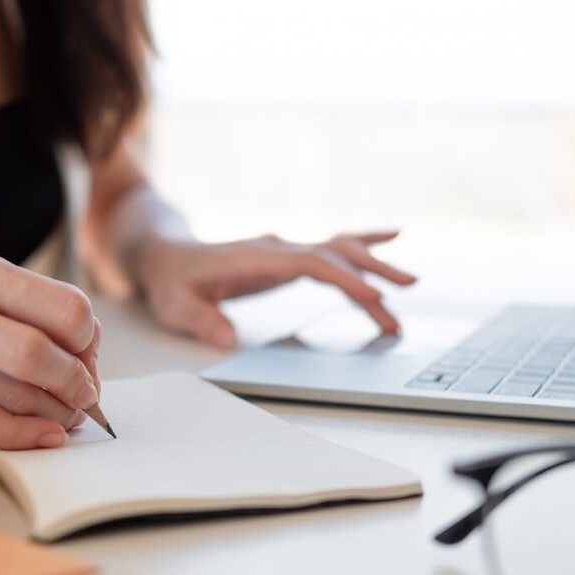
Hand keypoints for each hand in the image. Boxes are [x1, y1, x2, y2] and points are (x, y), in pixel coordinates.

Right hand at [0, 252, 100, 448]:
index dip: (88, 337)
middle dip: (76, 381)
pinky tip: (47, 432)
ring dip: (57, 411)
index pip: (59, 305)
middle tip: (87, 390)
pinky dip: (27, 434)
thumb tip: (90, 356)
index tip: (89, 351)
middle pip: (35, 355)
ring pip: (14, 396)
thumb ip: (31, 306)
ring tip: (68, 410)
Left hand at [135, 232, 415, 347]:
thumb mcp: (175, 306)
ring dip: (373, 266)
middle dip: (371, 270)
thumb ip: (200, 320)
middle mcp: (276, 248)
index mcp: (255, 257)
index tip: (371, 295)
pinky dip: (362, 245)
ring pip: (339, 251)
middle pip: (334, 253)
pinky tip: (392, 237)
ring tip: (408, 285)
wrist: (166, 256)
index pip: (309, 263)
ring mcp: (285, 250)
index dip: (343, 277)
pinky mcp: (289, 259)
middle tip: (406, 288)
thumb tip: (225, 337)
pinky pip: (332, 250)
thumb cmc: (171, 282)